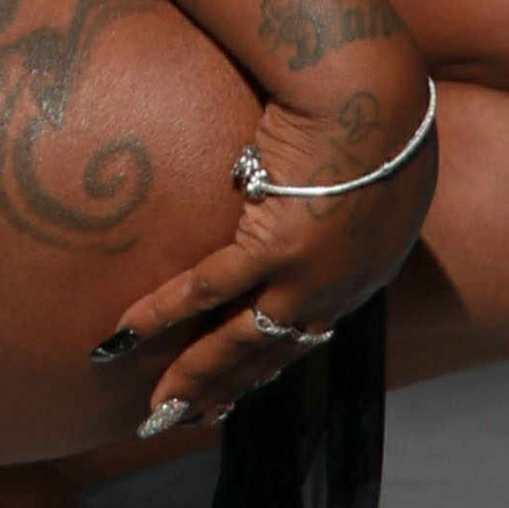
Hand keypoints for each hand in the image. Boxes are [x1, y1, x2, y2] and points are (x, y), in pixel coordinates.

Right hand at [93, 73, 437, 430]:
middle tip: (184, 419)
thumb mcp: (382, 167)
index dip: (267, 363)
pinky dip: (164, 314)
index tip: (237, 386)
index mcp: (364, 271)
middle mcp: (340, 289)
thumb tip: (328, 185)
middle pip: (272, 354)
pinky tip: (126, 333)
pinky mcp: (277, 249)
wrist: (372, 88)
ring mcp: (310, 276)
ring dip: (192, 377)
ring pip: (240, 341)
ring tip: (154, 408)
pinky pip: (208, 290)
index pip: (307, 334)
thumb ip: (355, 194)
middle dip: (224, 389)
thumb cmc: (376, 105)